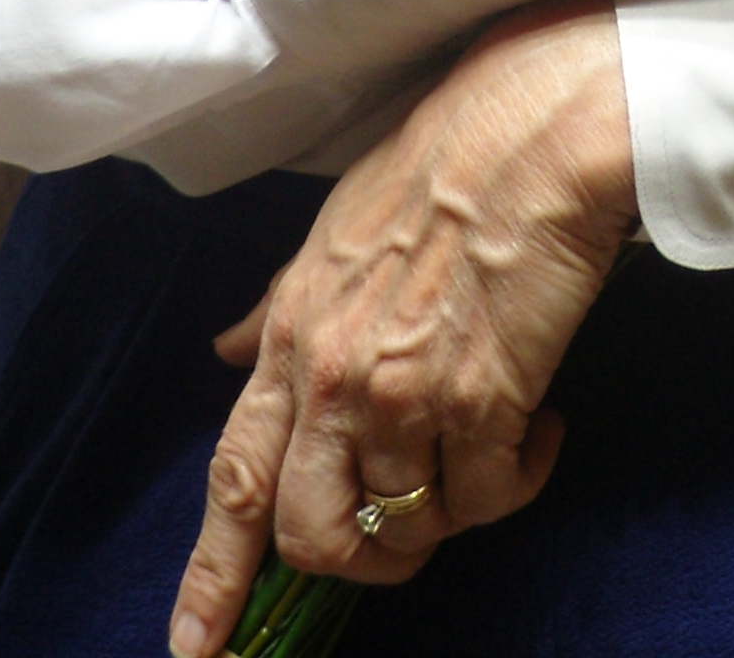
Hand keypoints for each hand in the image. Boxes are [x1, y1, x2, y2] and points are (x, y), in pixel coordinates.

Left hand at [168, 0, 632, 656]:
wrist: (535, 127)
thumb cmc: (444, 162)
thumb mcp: (335, 228)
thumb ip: (279, 302)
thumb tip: (227, 347)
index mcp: (293, 332)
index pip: (237, 477)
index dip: (212, 573)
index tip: (195, 646)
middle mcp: (334, 374)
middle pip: (313, 534)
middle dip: (361, 561)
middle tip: (411, 533)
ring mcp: (405, 392)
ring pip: (407, 528)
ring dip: (452, 512)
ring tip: (490, 453)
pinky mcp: (483, 401)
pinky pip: (487, 500)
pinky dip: (515, 482)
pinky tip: (538, 429)